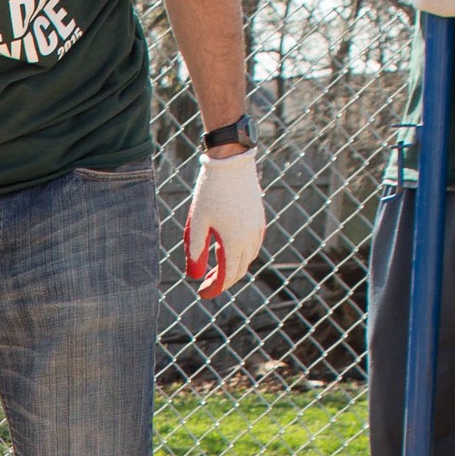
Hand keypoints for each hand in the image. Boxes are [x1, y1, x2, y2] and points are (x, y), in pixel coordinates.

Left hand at [185, 147, 265, 300]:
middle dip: (222, 281)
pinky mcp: (259, 219)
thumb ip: (195, 251)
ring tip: (215, 268)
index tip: (201, 293)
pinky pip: (253, 245)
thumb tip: (194, 276)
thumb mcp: (197, 223)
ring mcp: (258, 227)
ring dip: (233, 268)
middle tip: (205, 283)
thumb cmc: (210, 191)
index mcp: (234, 240)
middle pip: (239, 270)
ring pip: (248, 258)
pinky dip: (242, 254)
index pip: (227, 276)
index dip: (215, 288)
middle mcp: (250, 237)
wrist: (231, 162)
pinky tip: (228, 251)